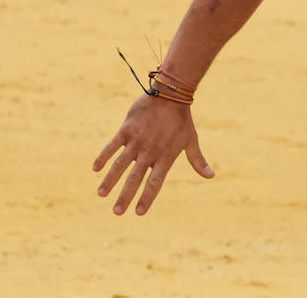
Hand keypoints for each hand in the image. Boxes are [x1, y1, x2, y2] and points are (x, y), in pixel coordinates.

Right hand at [92, 93, 213, 215]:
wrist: (169, 94)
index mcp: (165, 157)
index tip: (138, 213)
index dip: (146, 198)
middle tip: (117, 212)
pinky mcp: (126, 130)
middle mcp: (149, 152)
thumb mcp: (191, 141)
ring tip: (101, 194)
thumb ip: (197, 160)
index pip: (154, 183)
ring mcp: (136, 141)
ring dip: (110, 180)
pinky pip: (112, 146)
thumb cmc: (181, 120)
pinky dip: (103, 157)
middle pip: (135, 179)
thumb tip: (211, 176)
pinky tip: (95, 169)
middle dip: (124, 196)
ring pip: (120, 165)